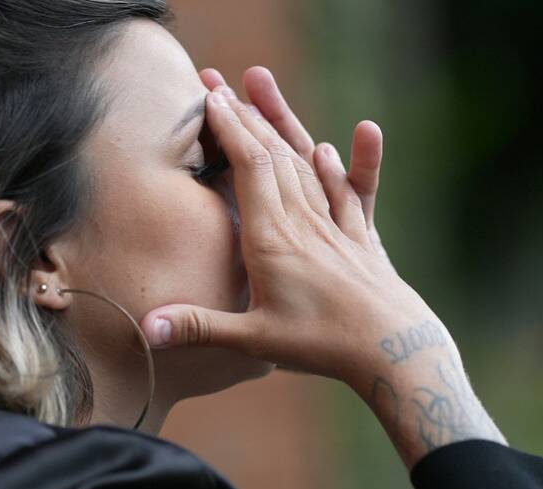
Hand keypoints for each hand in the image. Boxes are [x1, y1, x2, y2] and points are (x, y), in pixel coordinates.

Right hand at [138, 85, 434, 384]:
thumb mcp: (254, 341)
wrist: (395, 349)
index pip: (250, 167)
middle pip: (274, 155)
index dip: (229, 129)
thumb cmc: (323, 345)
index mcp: (273, 239)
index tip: (208, 98)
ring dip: (282, 128)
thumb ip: (198, 327)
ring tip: (260, 98)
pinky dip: (339, 167)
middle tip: (219, 84)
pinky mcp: (359, 241)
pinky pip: (348, 193)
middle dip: (245, 116)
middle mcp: (304, 222)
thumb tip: (147, 328)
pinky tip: (329, 151)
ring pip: (306, 165)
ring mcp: (335, 227)